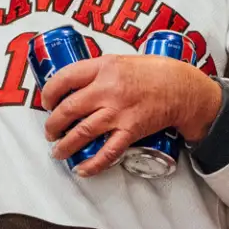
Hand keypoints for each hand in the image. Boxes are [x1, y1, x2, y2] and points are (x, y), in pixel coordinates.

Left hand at [39, 55, 222, 176]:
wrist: (182, 88)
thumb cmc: (155, 72)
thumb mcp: (121, 60)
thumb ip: (98, 71)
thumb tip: (75, 84)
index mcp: (104, 67)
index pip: (64, 78)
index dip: (48, 93)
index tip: (46, 102)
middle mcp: (108, 89)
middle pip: (68, 109)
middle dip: (52, 124)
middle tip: (50, 131)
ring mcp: (119, 111)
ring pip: (82, 132)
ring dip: (65, 145)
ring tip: (58, 151)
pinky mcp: (131, 130)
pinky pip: (107, 152)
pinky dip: (92, 164)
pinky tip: (82, 168)